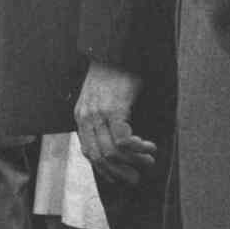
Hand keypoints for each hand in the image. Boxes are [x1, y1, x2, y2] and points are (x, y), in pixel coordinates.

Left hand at [73, 61, 155, 185]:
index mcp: (81, 116)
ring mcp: (98, 113)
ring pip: (111, 152)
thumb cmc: (114, 74)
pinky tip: (148, 146)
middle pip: (99, 157)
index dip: (104, 170)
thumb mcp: (101, 98)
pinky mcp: (114, 108)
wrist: (114, 49)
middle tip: (136, 179)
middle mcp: (86, 117)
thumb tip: (118, 143)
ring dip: (132, 162)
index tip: (120, 178)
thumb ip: (103, 118)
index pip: (88, 153)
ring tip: (148, 161)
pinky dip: (137, 149)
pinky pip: (123, 140)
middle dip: (119, 173)